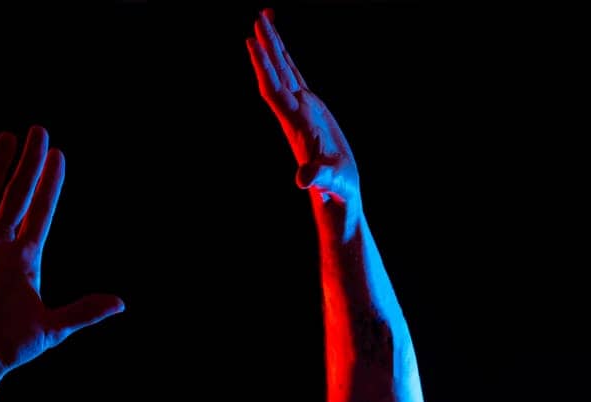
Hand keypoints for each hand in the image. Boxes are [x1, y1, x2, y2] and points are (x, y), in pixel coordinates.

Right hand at [0, 128, 124, 386]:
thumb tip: (120, 304)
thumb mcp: (51, 329)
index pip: (41, 212)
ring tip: (9, 137)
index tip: (59, 157)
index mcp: (26, 261)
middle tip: (40, 132)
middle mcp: (0, 247)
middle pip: (17, 195)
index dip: (51, 186)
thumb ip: (83, 311)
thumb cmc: (7, 350)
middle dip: (29, 165)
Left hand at [246, 10, 360, 218]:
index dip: (264, 67)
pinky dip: (287, 59)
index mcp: (296, 124)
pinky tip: (280, 46)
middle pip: (276, 74)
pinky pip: (296, 77)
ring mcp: (302, 109)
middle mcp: (294, 113)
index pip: (274, 90)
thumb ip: (317, 177)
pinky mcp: (312, 109)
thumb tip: (304, 180)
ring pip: (284, 71)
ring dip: (274, 46)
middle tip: (259, 17)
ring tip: (264, 18)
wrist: (337, 194)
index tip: (252, 42)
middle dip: (266, 46)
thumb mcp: (328, 182)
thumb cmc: (335, 190)